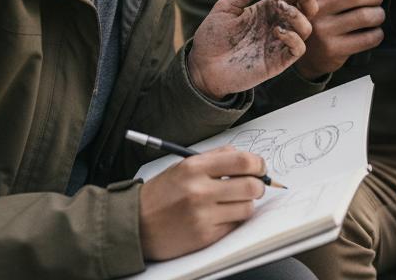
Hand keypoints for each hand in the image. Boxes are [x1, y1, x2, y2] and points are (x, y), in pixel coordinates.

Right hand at [138, 146, 267, 259]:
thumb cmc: (161, 194)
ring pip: (247, 208)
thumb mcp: (182, 166)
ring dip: (246, 204)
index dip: (258, 164)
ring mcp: (203, 215)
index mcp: (194, 167)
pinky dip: (233, 219)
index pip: (242, 161)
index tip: (260, 168)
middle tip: (254, 186)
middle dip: (258, 186)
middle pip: (251, 186)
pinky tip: (220, 215)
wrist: (136, 225)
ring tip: (234, 202)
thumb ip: (215, 158)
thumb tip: (247, 159)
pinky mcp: (205, 236)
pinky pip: (234, 225)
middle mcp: (199, 190)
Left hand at [188, 0, 316, 99]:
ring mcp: (279, 43)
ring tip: (279, 7)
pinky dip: (293, 38)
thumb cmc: (212, 36)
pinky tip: (277, 30)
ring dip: (298, 14)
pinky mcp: (278, 62)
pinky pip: (298, 49)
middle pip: (307, 9)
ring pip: (306, 28)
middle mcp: (277, 24)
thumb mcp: (226, 6)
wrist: (203, 66)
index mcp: (267, 10)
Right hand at [295, 0, 386, 79]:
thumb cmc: (316, 16)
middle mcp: (314, 10)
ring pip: (365, 17)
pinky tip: (374, 31)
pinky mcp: (334, 50)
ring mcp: (324, 31)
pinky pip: (367, 38)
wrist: (307, 55)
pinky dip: (378, 34)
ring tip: (378, 14)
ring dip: (379, 14)